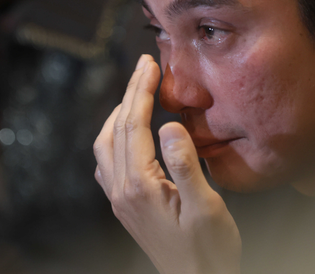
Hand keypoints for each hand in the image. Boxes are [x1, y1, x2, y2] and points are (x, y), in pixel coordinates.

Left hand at [93, 54, 241, 273]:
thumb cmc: (208, 249)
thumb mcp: (206, 208)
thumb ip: (186, 164)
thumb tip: (168, 125)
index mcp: (140, 186)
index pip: (134, 125)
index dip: (141, 91)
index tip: (149, 64)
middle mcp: (121, 190)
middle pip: (118, 128)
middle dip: (130, 92)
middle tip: (143, 65)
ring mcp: (119, 199)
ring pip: (106, 145)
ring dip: (118, 113)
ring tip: (135, 92)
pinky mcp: (124, 205)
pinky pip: (107, 163)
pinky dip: (114, 137)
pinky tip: (126, 134)